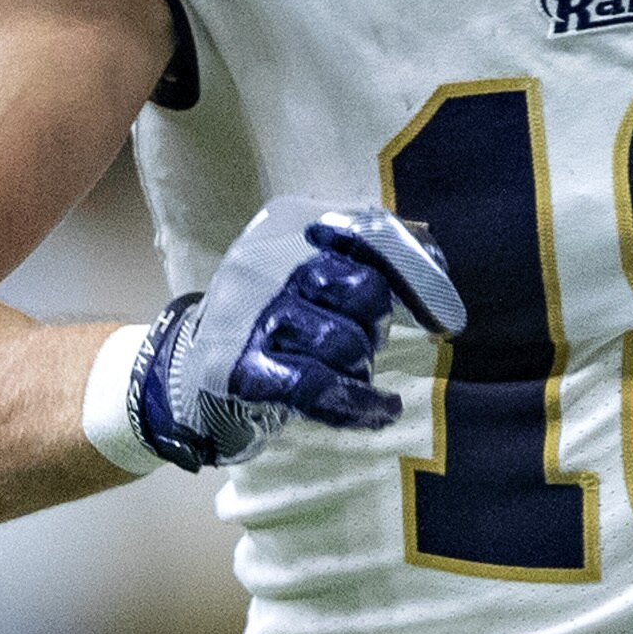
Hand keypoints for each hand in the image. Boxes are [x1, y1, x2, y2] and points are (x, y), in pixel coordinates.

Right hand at [125, 197, 465, 470]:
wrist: (187, 374)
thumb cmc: (272, 319)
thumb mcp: (313, 270)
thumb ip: (373, 252)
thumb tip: (437, 254)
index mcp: (289, 222)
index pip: (371, 232)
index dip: (417, 271)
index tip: (445, 313)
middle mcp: (264, 258)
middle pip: (364, 290)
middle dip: (374, 324)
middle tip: (358, 341)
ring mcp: (248, 313)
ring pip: (344, 342)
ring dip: (359, 365)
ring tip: (347, 372)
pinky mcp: (238, 368)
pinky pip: (317, 386)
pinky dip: (357, 403)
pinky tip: (381, 411)